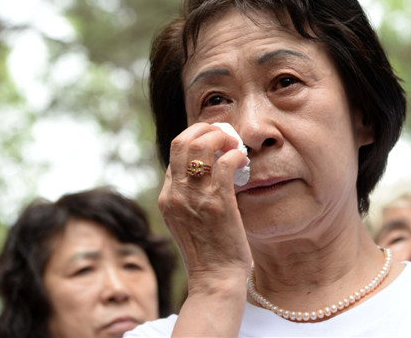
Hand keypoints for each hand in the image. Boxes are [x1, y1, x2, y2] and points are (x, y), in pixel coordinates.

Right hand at [159, 123, 251, 291]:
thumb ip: (188, 196)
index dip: (195, 139)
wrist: (214, 280)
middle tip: (223, 133)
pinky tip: (243, 160)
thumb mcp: (185, 221)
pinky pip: (225, 163)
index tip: (213, 139)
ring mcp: (195, 198)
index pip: (175, 153)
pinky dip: (236, 155)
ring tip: (234, 143)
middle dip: (204, 129)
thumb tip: (205, 169)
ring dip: (221, 137)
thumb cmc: (207, 252)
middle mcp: (176, 194)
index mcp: (166, 197)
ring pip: (201, 145)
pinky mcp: (218, 203)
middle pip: (182, 141)